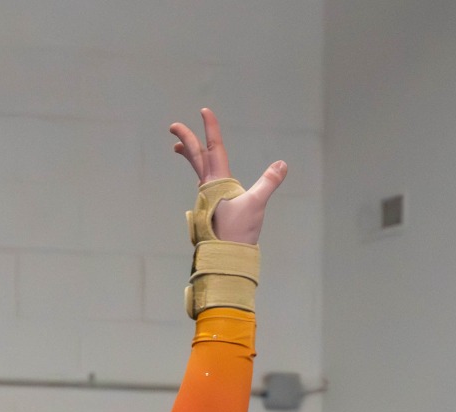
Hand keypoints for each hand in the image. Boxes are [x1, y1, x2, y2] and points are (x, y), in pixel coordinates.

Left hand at [169, 107, 286, 245]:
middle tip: (173, 126)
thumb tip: (281, 165)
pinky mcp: (211, 207)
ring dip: (190, 155)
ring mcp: (207, 197)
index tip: (204, 111)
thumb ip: (268, 182)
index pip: (213, 148)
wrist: (225, 256)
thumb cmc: (237, 232)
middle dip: (186, 139)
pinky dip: (201, 171)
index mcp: (217, 181)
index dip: (210, 128)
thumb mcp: (256, 204)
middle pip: (195, 157)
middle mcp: (208, 187)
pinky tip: (203, 176)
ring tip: (180, 148)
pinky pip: (204, 182)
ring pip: (197, 169)